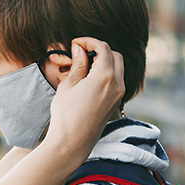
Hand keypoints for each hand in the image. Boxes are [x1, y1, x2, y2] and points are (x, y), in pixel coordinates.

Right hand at [44, 37, 124, 168]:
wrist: (71, 143)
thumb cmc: (65, 115)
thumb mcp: (68, 85)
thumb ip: (78, 64)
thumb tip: (80, 49)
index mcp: (105, 76)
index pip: (102, 47)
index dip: (89, 41)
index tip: (76, 43)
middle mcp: (117, 84)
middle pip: (115, 55)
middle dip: (99, 50)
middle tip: (81, 53)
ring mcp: (119, 95)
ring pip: (118, 68)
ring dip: (104, 62)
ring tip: (85, 67)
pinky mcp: (116, 104)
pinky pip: (116, 81)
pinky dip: (107, 75)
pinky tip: (90, 80)